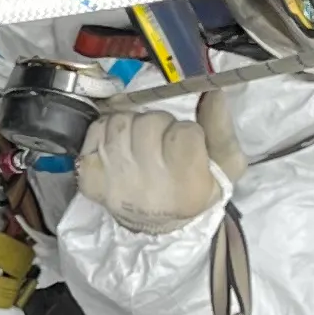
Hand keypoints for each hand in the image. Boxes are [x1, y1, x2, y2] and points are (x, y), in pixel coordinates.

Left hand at [77, 93, 237, 235]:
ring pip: (122, 121)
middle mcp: (149, 185)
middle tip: (160, 145)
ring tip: (138, 144)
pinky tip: (117, 148)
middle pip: (151, 122)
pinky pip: (96, 129)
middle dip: (158, 126)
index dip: (185, 133)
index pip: (185, 131)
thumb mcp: (224, 168)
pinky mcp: (90, 177)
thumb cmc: (192, 189)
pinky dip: (106, 130)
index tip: (183, 149)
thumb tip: (213, 92)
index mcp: (188, 185)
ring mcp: (114, 181)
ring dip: (132, 125)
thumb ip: (222, 130)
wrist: (154, 222)